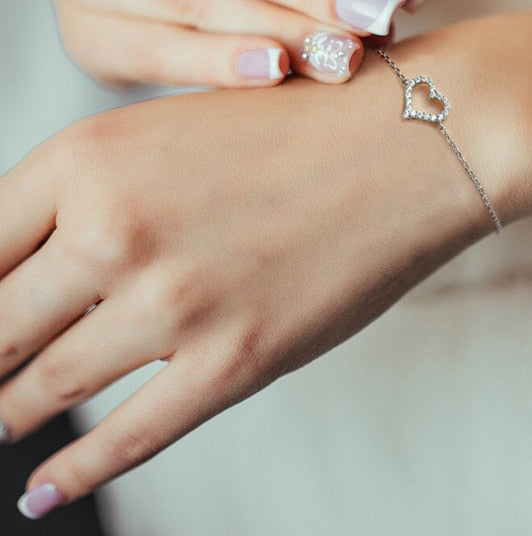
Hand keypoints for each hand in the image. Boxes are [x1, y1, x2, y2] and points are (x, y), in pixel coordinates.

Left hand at [0, 37, 503, 517]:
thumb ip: (100, 191)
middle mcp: (114, 229)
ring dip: (12, 411)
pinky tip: (44, 489)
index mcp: (90, 156)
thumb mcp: (176, 130)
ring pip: (46, 385)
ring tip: (2, 419)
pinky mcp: (234, 361)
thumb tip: (41, 265)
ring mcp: (173, 301)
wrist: (411, 139)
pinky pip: (127, 435)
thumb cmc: (301, 122)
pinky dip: (76, 470)